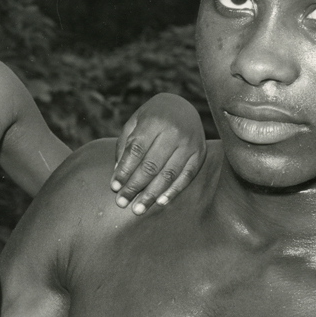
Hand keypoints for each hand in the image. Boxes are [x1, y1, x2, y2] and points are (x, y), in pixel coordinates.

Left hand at [112, 92, 207, 212]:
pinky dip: (173, 191)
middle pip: (151, 166)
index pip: (136, 151)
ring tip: (138, 209)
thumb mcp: (135, 122)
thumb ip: (125, 145)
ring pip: (168, 174)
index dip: (124, 171)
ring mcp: (190, 143)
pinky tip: (159, 202)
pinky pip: (186, 176)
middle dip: (134, 187)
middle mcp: (174, 131)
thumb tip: (118, 174)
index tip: (114, 187)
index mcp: (154, 121)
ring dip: (151, 195)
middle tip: (122, 203)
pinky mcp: (200, 153)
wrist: (183, 107)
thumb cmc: (153, 117)